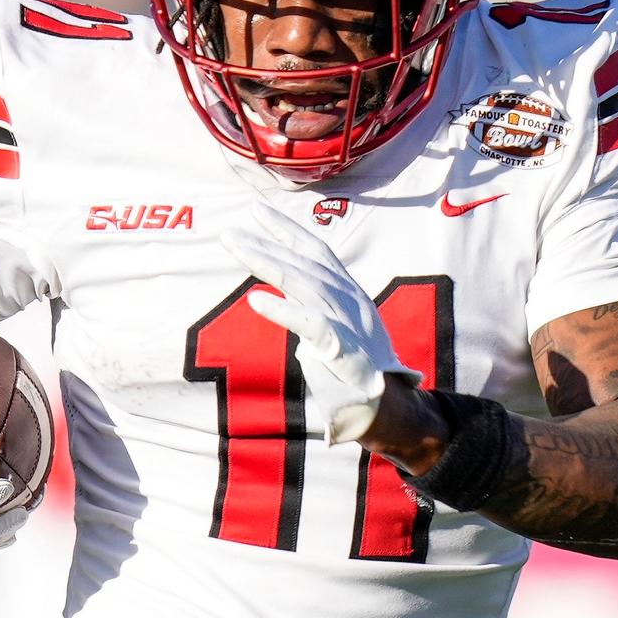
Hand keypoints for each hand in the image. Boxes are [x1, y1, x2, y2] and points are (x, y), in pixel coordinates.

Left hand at [220, 208, 412, 447]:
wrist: (387, 407)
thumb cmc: (354, 371)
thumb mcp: (336, 327)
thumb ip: (313, 307)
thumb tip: (282, 293)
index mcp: (348, 292)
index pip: (316, 250)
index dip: (286, 228)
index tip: (256, 209)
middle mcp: (349, 300)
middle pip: (304, 263)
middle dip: (266, 243)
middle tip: (230, 233)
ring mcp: (348, 323)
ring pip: (304, 285)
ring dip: (267, 264)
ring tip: (237, 248)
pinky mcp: (344, 351)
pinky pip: (311, 324)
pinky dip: (283, 310)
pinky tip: (256, 299)